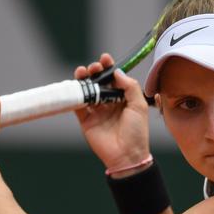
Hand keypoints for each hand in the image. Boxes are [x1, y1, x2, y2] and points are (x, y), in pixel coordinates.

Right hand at [74, 53, 149, 168]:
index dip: (109, 68)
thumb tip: (117, 72)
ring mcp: (96, 111)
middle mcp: (109, 103)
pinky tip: (76, 86)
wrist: (126, 155)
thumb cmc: (137, 132)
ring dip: (84, 79)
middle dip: (95, 71)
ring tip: (84, 72)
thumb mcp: (139, 106)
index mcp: (124, 99)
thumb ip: (130, 87)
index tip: (105, 58)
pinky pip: (77, 105)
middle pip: (98, 82)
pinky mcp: (85, 120)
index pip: (114, 79)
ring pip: (87, 90)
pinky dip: (74, 94)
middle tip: (95, 67)